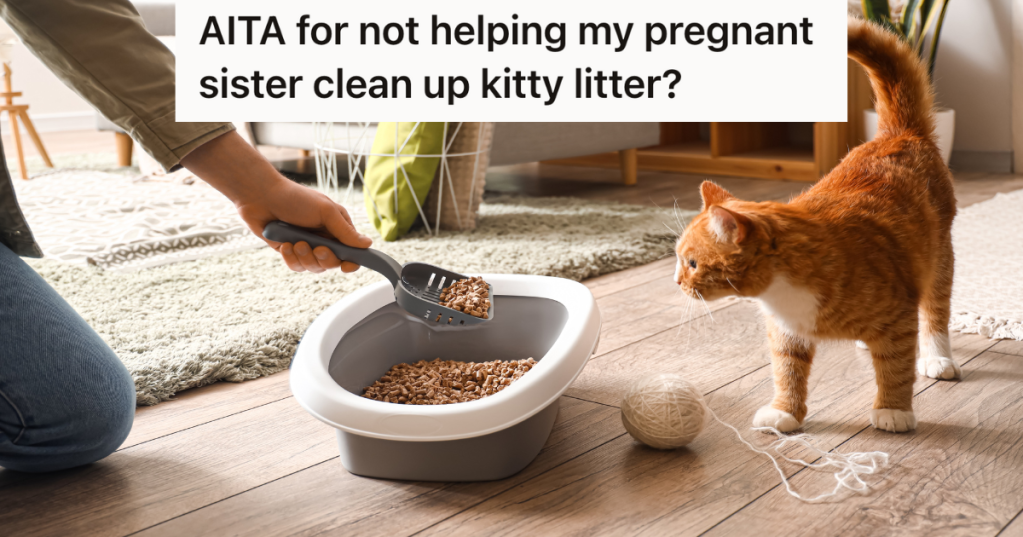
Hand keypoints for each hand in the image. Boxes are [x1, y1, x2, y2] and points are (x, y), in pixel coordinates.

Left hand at [180, 131, 371, 272]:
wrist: (261, 197)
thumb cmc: (295, 198)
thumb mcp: (325, 212)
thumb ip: (346, 231)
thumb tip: (367, 244)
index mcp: (337, 228)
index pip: (352, 252)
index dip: (351, 262)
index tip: (347, 265)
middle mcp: (324, 239)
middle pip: (333, 263)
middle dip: (324, 259)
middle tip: (316, 248)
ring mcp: (306, 246)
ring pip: (314, 267)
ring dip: (304, 257)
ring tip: (295, 242)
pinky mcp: (290, 252)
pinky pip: (296, 266)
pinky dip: (290, 258)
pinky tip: (284, 244)